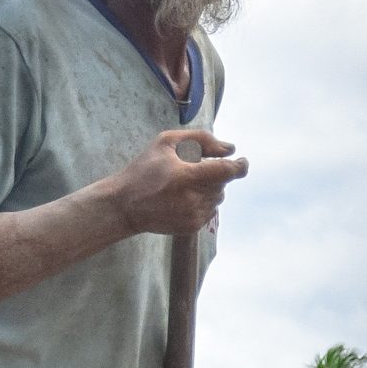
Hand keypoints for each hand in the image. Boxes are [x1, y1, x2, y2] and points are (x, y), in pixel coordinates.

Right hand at [106, 130, 245, 237]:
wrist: (124, 205)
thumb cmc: (144, 170)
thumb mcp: (166, 142)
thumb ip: (201, 140)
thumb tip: (230, 149)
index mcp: (188, 177)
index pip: (227, 171)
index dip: (240, 166)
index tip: (241, 161)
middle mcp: (194, 199)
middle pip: (222, 184)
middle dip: (214, 174)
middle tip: (193, 169)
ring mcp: (194, 216)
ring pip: (218, 198)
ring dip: (209, 188)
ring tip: (185, 184)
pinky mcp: (192, 227)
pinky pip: (210, 211)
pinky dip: (203, 201)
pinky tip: (183, 197)